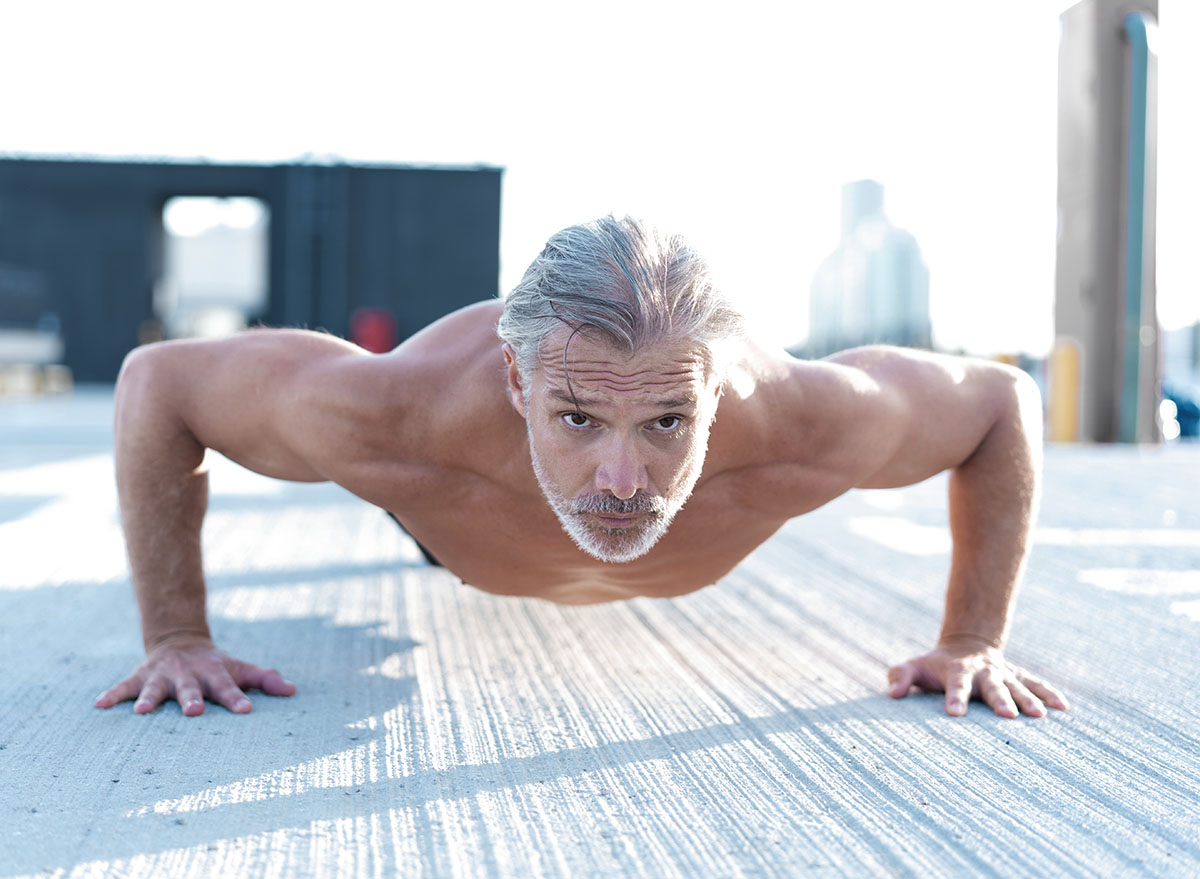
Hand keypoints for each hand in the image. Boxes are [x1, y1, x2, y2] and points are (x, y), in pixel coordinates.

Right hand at [94, 636, 296, 715]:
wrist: (180, 640)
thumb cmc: (216, 666)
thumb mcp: (241, 669)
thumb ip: (265, 679)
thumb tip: (293, 691)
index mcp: (214, 674)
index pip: (228, 687)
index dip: (237, 698)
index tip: (246, 710)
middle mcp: (187, 674)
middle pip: (190, 688)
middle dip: (191, 700)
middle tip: (193, 713)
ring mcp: (162, 675)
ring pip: (155, 689)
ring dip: (150, 700)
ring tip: (140, 714)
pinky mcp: (139, 677)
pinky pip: (123, 687)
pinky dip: (111, 695)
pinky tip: (98, 706)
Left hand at [887, 642, 1067, 717]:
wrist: (966, 644)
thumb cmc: (935, 665)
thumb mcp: (914, 666)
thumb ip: (901, 676)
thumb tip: (893, 693)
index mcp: (957, 671)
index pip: (955, 685)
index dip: (955, 699)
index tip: (955, 715)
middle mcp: (983, 673)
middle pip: (993, 687)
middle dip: (1000, 700)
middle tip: (1008, 715)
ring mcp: (1004, 674)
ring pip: (1018, 686)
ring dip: (1030, 700)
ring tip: (1041, 716)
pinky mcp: (1019, 676)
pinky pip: (1037, 684)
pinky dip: (1050, 693)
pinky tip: (1064, 708)